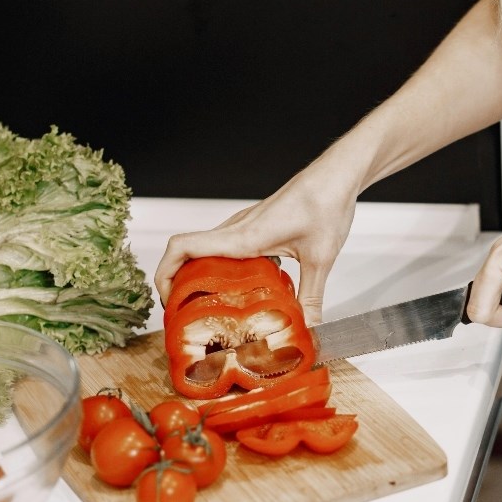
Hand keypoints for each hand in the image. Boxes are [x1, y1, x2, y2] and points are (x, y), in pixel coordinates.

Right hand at [154, 164, 357, 323]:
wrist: (336, 175)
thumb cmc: (326, 204)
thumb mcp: (320, 258)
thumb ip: (311, 295)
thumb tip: (307, 326)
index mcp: (243, 237)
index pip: (183, 247)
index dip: (164, 274)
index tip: (168, 302)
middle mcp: (236, 229)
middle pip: (185, 251)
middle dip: (176, 282)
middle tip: (185, 313)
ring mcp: (243, 225)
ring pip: (203, 248)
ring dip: (195, 273)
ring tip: (205, 306)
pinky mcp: (255, 225)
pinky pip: (223, 246)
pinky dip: (216, 266)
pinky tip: (237, 288)